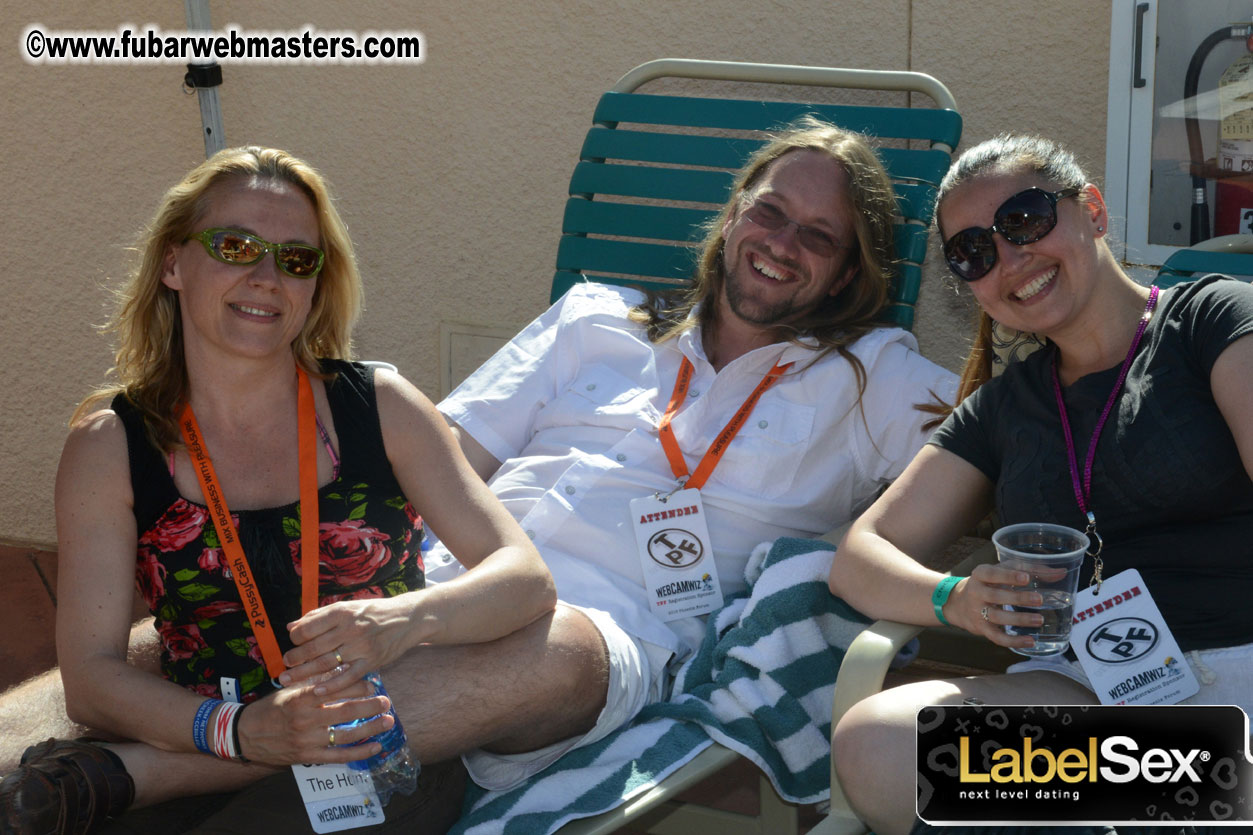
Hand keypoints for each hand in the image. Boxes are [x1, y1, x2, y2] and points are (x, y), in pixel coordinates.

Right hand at [236, 674, 392, 765]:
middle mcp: (306, 719)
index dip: (357, 686)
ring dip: (370, 728)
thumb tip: (343, 669)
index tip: (373, 684)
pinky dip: (359, 753)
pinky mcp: (308, 757)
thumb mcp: (289, 689)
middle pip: (346, 711)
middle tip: (387, 701)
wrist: (244, 735)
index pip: (335, 689)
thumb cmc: (270, 708)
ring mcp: (308, 740)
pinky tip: (376, 747)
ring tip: (388, 721)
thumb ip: (314, 681)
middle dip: (370, 706)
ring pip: (346, 735)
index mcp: (301, 698)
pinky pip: (338, 756)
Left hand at [279, 595, 421, 687]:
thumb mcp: (348, 607)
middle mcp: (350, 628)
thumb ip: (319, 616)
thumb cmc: (374, 612)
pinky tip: (317, 691)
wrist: (409, 618)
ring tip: (288, 680)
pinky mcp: (372, 661)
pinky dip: (332, 685)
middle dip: (295, 659)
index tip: (292, 643)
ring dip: (304, 673)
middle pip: (314, 647)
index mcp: (342, 612)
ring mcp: (361, 646)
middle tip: (284, 667)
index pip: (309, 627)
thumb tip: (291, 626)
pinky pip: (348, 676)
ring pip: (326, 663)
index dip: (295, 637)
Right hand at [949, 563, 1051, 650]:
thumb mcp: (1002, 571)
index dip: (1008, 576)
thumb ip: (1031, 570)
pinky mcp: (982, 629)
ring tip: (1039, 620)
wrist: (959, 604)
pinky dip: (1013, 641)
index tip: (1026, 578)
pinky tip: (1030, 641)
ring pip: (997, 617)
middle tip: (1039, 600)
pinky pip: (997, 637)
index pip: (992, 574)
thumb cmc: (989, 583)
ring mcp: (977, 612)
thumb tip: (1061, 572)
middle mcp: (976, 592)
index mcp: (980, 574)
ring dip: (1019, 619)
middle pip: (996, 596)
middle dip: (1018, 598)